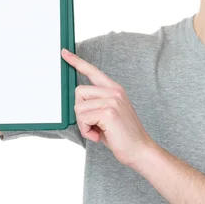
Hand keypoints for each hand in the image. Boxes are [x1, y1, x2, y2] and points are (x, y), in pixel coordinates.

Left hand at [61, 48, 153, 167]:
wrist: (140, 150)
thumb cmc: (123, 136)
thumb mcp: (110, 114)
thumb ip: (96, 104)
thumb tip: (77, 102)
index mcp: (115, 90)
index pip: (93, 71)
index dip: (77, 61)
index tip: (64, 53)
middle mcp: (114, 92)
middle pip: (79, 92)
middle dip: (80, 111)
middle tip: (92, 125)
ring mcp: (112, 101)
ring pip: (79, 107)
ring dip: (83, 124)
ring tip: (97, 131)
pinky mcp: (108, 112)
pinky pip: (83, 118)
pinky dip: (86, 131)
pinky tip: (98, 136)